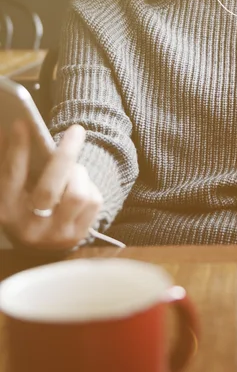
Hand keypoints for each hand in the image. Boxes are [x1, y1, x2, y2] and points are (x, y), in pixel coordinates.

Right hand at [0, 122, 102, 250]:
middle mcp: (29, 227)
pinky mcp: (79, 235)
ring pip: (77, 194)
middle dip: (65, 154)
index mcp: (6, 211)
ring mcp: (56, 235)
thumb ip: (14, 167)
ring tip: (73, 170)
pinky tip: (80, 187)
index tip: (22, 124)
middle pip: (50, 187)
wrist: (41, 247)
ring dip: (79, 174)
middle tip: (76, 130)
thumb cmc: (26, 207)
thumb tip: (17, 130)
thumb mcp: (13, 191)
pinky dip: (89, 187)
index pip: (11, 176)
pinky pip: (93, 201)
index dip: (17, 150)